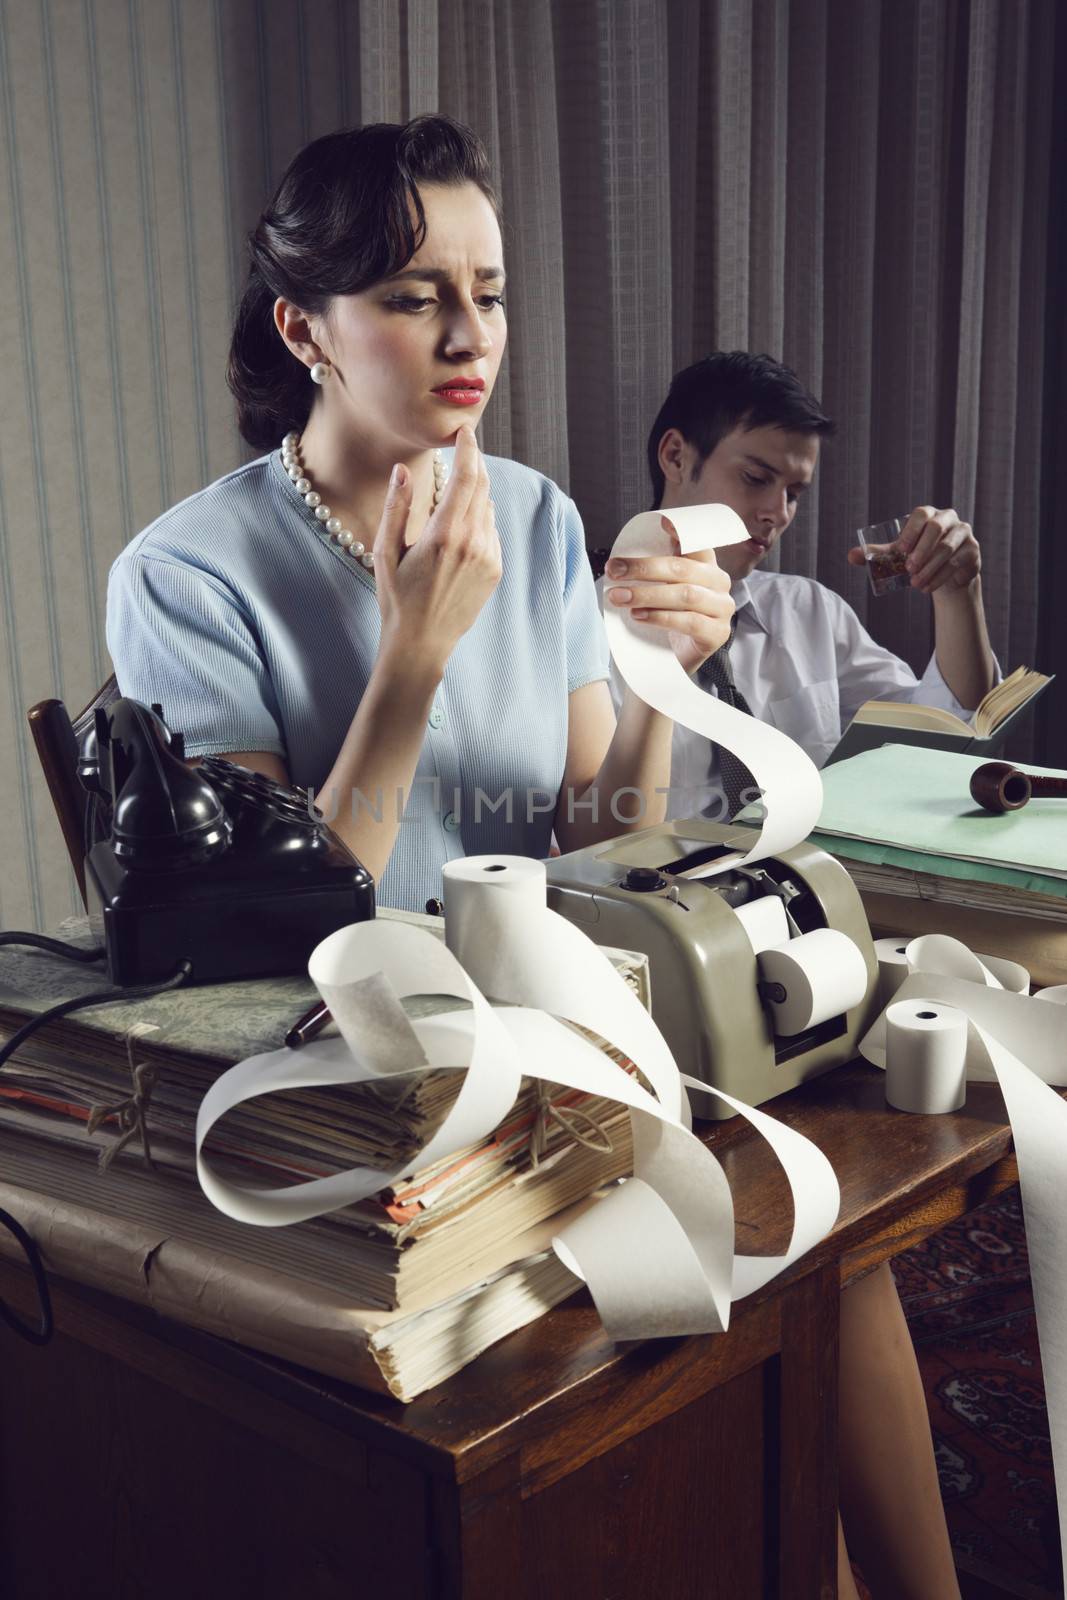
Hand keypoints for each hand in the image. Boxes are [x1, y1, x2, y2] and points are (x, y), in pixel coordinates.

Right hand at [373, 425, 501, 676]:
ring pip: (487, 508)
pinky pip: (491, 531)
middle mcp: (473, 542)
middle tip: (464, 447)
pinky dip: (478, 520)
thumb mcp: (386, 552)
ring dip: (474, 494)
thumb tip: (402, 471)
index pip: (467, 476)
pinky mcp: (495, 570)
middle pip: (483, 485)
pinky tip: (456, 534)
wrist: (422, 644)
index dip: (468, 448)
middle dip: (474, 462)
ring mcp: (488, 557)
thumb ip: (397, 508)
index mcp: (444, 534)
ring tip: (450, 501)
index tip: (465, 430)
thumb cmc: (397, 599)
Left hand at [605, 518, 733, 673]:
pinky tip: (639, 616)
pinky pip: (690, 621)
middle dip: (644, 568)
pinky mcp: (718, 634)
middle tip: (614, 570)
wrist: (668, 664)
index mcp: (706, 566)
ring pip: (685, 595)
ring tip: (619, 597)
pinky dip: (661, 617)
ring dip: (647, 594)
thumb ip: (653, 571)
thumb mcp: (657, 590)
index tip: (662, 523)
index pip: (697, 543)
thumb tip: (622, 558)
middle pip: (682, 569)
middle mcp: (719, 583)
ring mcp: (722, 609)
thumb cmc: (661, 621)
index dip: (684, 531)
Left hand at [847, 505, 979, 597]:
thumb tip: (851, 556)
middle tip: (908, 569)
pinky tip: (928, 587)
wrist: (945, 574)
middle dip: (921, 550)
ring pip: (947, 547)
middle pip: (936, 528)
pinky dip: (941, 576)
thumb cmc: (919, 558)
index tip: (900, 550)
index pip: (921, 514)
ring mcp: (963, 533)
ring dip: (930, 567)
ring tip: (916, 584)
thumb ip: (879, 555)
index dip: (910, 531)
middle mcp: (948, 519)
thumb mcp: (899, 555)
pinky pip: (957, 561)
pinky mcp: (972, 550)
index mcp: (929, 514)